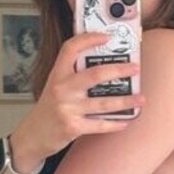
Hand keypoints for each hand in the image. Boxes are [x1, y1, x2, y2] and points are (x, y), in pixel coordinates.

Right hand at [10, 32, 142, 168]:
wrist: (32, 136)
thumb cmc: (48, 110)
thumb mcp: (54, 87)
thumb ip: (72, 77)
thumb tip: (104, 70)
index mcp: (57, 74)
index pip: (70, 48)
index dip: (89, 39)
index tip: (107, 37)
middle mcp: (61, 89)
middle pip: (94, 74)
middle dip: (118, 70)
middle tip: (135, 69)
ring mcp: (67, 108)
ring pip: (103, 103)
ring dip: (125, 101)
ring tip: (140, 99)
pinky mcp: (72, 127)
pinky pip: (100, 124)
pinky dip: (115, 124)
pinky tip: (126, 121)